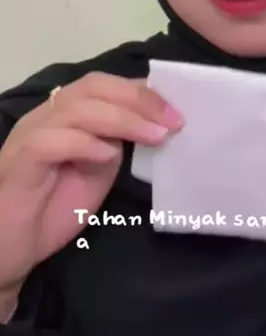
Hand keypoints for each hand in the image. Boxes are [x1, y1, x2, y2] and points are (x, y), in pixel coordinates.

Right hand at [0, 71, 183, 295]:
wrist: (9, 251)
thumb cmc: (52, 209)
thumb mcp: (97, 169)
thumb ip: (117, 142)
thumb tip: (153, 123)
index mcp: (65, 112)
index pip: (105, 85)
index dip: (143, 92)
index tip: (177, 111)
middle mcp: (46, 115)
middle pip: (93, 87)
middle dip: (139, 99)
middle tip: (173, 121)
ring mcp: (30, 135)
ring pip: (77, 108)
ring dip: (122, 119)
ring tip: (155, 136)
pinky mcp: (20, 162)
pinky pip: (50, 141)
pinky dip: (83, 143)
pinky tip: (108, 156)